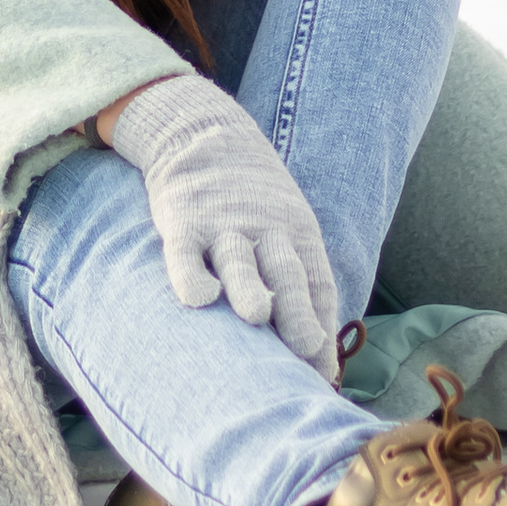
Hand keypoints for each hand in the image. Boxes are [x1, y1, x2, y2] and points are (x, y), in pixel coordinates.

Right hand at [109, 77, 340, 375]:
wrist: (203, 134)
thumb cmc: (252, 204)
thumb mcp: (287, 232)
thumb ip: (301, 288)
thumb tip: (321, 361)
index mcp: (298, 234)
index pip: (317, 284)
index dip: (322, 325)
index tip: (323, 371)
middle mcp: (265, 230)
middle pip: (286, 273)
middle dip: (297, 311)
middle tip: (306, 347)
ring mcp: (223, 225)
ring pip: (239, 262)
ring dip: (249, 289)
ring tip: (256, 317)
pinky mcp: (182, 221)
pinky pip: (184, 252)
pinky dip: (190, 274)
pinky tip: (198, 299)